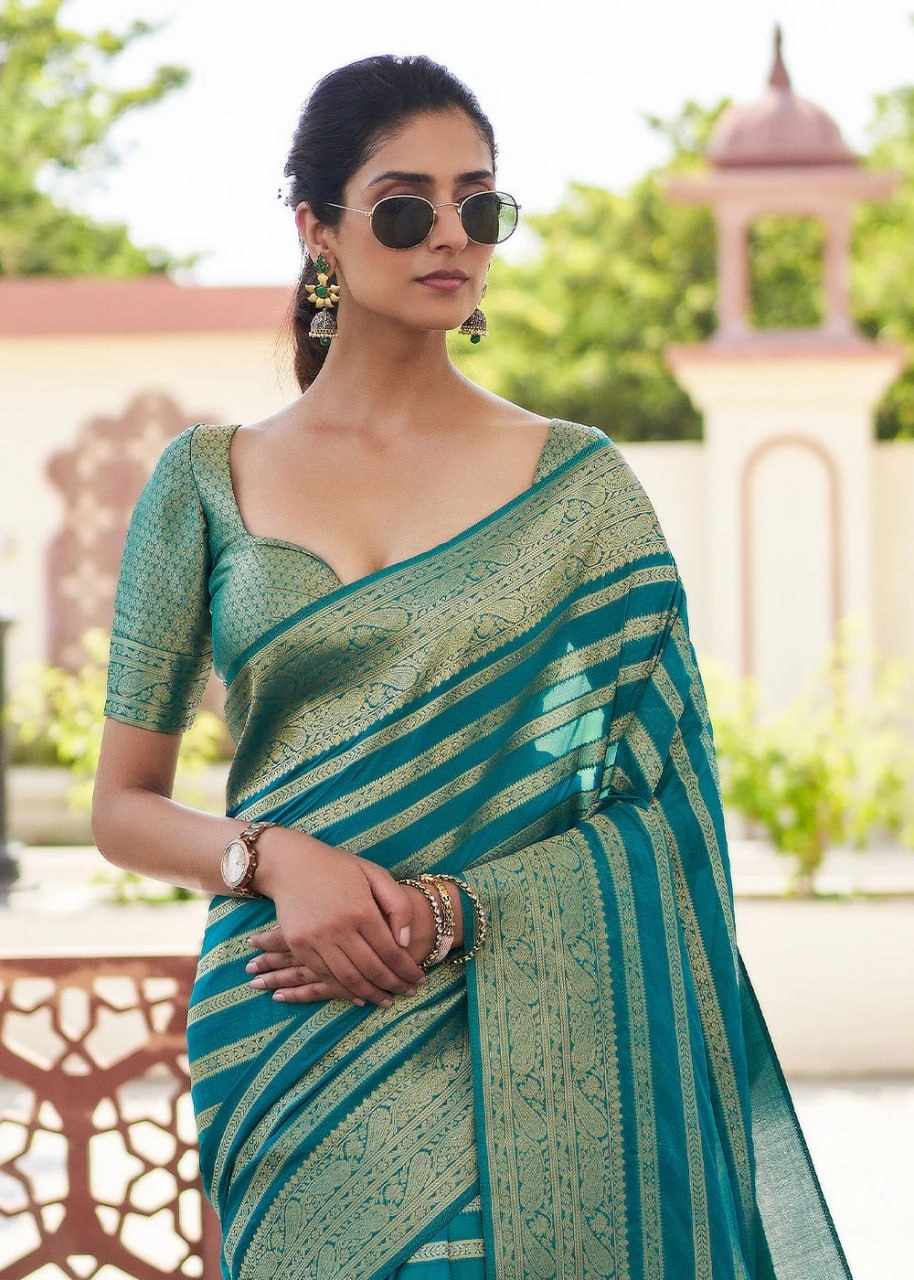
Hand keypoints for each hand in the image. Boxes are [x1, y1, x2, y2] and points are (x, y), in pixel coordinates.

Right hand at [245, 878, 462, 1003]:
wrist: (291, 864)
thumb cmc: (338, 868)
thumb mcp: (375, 874)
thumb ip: (397, 905)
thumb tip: (404, 942)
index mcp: (362, 910)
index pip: (390, 951)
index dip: (407, 970)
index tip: (418, 979)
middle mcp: (339, 927)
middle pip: (372, 969)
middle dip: (393, 985)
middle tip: (407, 993)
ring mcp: (316, 939)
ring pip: (348, 979)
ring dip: (370, 994)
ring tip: (386, 1000)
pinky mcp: (299, 945)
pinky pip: (324, 976)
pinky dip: (343, 990)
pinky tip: (359, 996)